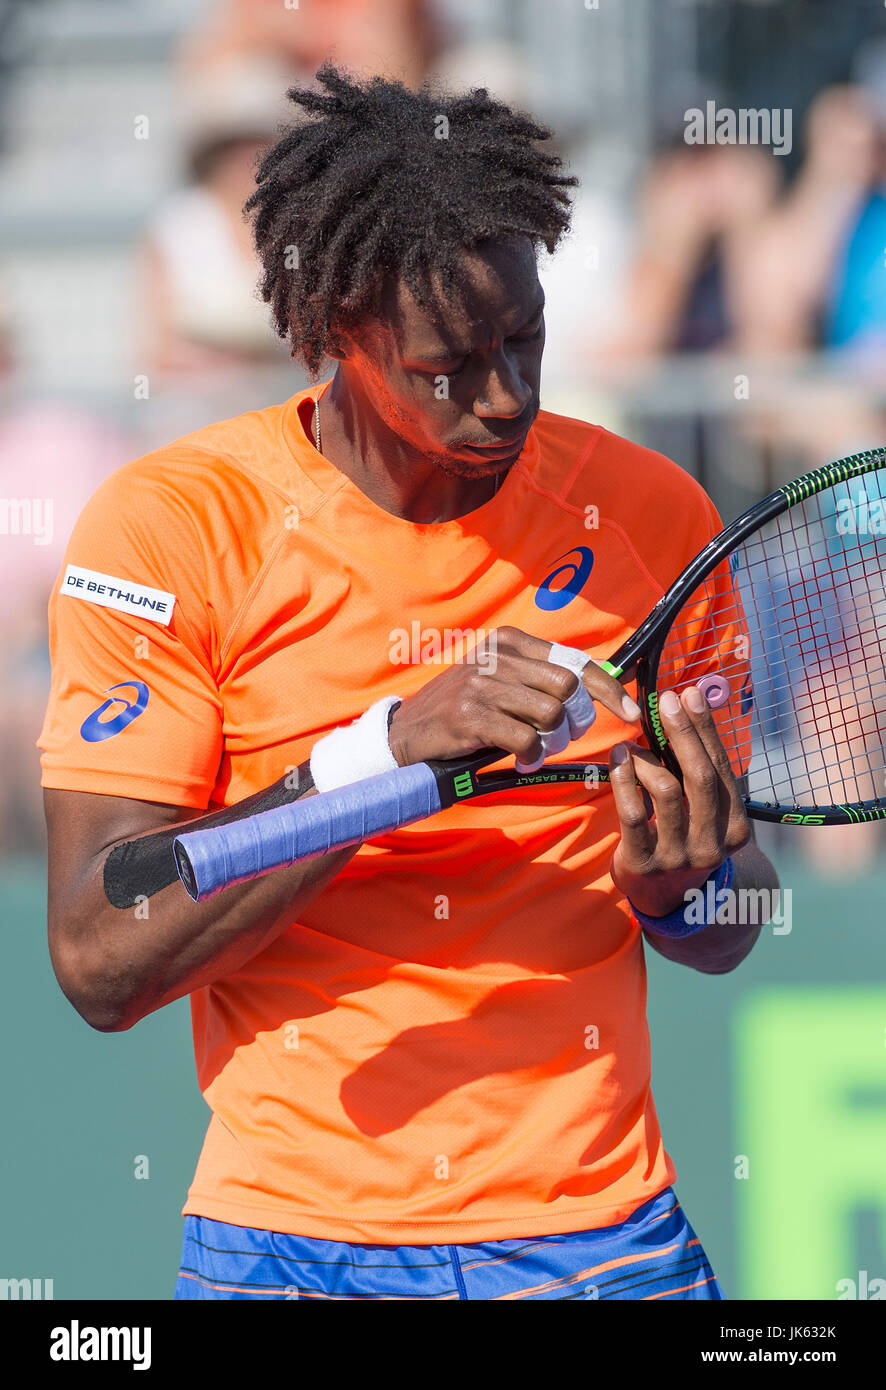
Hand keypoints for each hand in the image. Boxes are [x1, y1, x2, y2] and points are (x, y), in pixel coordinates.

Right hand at [387, 625, 640, 768]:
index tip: (629, 712)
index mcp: (509, 641)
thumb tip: (602, 687)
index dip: (608, 688)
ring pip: (550, 713)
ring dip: (552, 740)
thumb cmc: (466, 710)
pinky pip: (526, 738)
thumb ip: (541, 679)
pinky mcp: (470, 715)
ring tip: (535, 747)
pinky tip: (522, 759)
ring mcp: (481, 683)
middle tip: (562, 737)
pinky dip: (532, 755)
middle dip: (576, 720)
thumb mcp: (502, 682)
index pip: (574, 661)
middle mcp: (496, 655)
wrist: (409, 732)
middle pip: (568, 688)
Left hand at [608, 685, 750, 918]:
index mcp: (736, 828)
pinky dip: (623, 779)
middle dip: (682, 733)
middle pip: (699, 777)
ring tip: (631, 747)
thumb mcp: (704, 811)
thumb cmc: (685, 837)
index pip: (722, 769)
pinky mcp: (643, 862)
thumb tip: (691, 705)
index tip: (691, 695)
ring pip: (664, 790)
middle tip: (666, 702)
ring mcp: (678, 856)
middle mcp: (712, 844)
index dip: (706, 730)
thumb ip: (700, 769)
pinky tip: (618, 760)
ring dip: (645, 758)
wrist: (667, 898)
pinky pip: (631, 812)